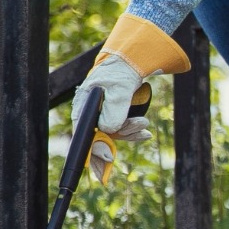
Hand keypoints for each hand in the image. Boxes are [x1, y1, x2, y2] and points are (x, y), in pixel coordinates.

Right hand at [80, 13, 188, 184]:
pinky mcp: (113, 116)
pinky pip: (121, 131)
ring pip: (114, 136)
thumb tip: (108, 131)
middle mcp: (89, 114)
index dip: (93, 152)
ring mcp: (101, 116)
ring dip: (131, 133)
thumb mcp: (120, 90)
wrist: (130, 61)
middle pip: (101, 138)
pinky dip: (133, 132)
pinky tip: (144, 131)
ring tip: (145, 125)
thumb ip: (115, 110)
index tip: (104, 166)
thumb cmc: (121, 72)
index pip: (83, 136)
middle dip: (121, 138)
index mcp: (83, 107)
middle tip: (142, 131)